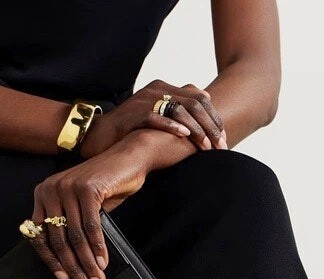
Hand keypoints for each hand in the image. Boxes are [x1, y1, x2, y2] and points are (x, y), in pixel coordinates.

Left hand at [29, 133, 156, 278]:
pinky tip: (103, 263)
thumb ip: (71, 227)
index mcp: (43, 195)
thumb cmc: (106, 185)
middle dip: (73, 268)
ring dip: (88, 264)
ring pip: (75, 237)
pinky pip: (91, 227)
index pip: (40, 235)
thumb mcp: (82, 207)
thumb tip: (72, 263)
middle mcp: (50, 190)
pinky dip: (98, 248)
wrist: (128, 158)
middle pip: (58, 239)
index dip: (51, 261)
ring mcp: (67, 187)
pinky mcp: (86, 189)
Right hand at [80, 79, 227, 158]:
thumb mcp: (158, 117)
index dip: (214, 118)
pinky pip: (156, 117)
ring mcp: (145, 100)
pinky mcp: (133, 114)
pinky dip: (172, 126)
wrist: (100, 135)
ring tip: (206, 146)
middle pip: (194, 103)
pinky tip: (184, 136)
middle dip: (210, 126)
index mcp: (165, 88)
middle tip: (221, 146)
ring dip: (196, 130)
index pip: (200, 97)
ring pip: (179, 110)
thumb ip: (179, 111)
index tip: (223, 138)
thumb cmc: (133, 130)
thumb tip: (204, 110)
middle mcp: (157, 89)